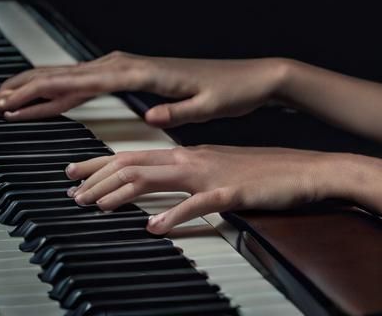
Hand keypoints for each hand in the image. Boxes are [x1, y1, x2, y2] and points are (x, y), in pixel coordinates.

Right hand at [0, 52, 284, 125]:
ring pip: (78, 73)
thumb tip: (151, 117)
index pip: (87, 81)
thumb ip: (178, 111)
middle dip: (32, 85)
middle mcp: (136, 64)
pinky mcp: (140, 72)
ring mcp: (136, 66)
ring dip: (43, 84)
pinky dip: (68, 86)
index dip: (49, 91)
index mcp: (147, 72)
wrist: (252, 77)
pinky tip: (52, 93)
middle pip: (73, 73)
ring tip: (9, 95)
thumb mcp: (208, 107)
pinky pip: (94, 78)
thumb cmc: (231, 92)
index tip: (18, 101)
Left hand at [65, 145, 340, 234]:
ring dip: (123, 192)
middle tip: (71, 191)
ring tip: (95, 205)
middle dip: (99, 176)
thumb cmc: (269, 174)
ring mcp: (214, 174)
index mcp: (194, 154)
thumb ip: (191, 185)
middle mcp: (198, 158)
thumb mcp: (222, 174)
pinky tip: (155, 227)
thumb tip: (163, 201)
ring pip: (158, 178)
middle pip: (139, 163)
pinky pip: (199, 204)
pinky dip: (174, 215)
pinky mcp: (233, 192)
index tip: (75, 174)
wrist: (309, 169)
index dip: (103, 164)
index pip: (139, 155)